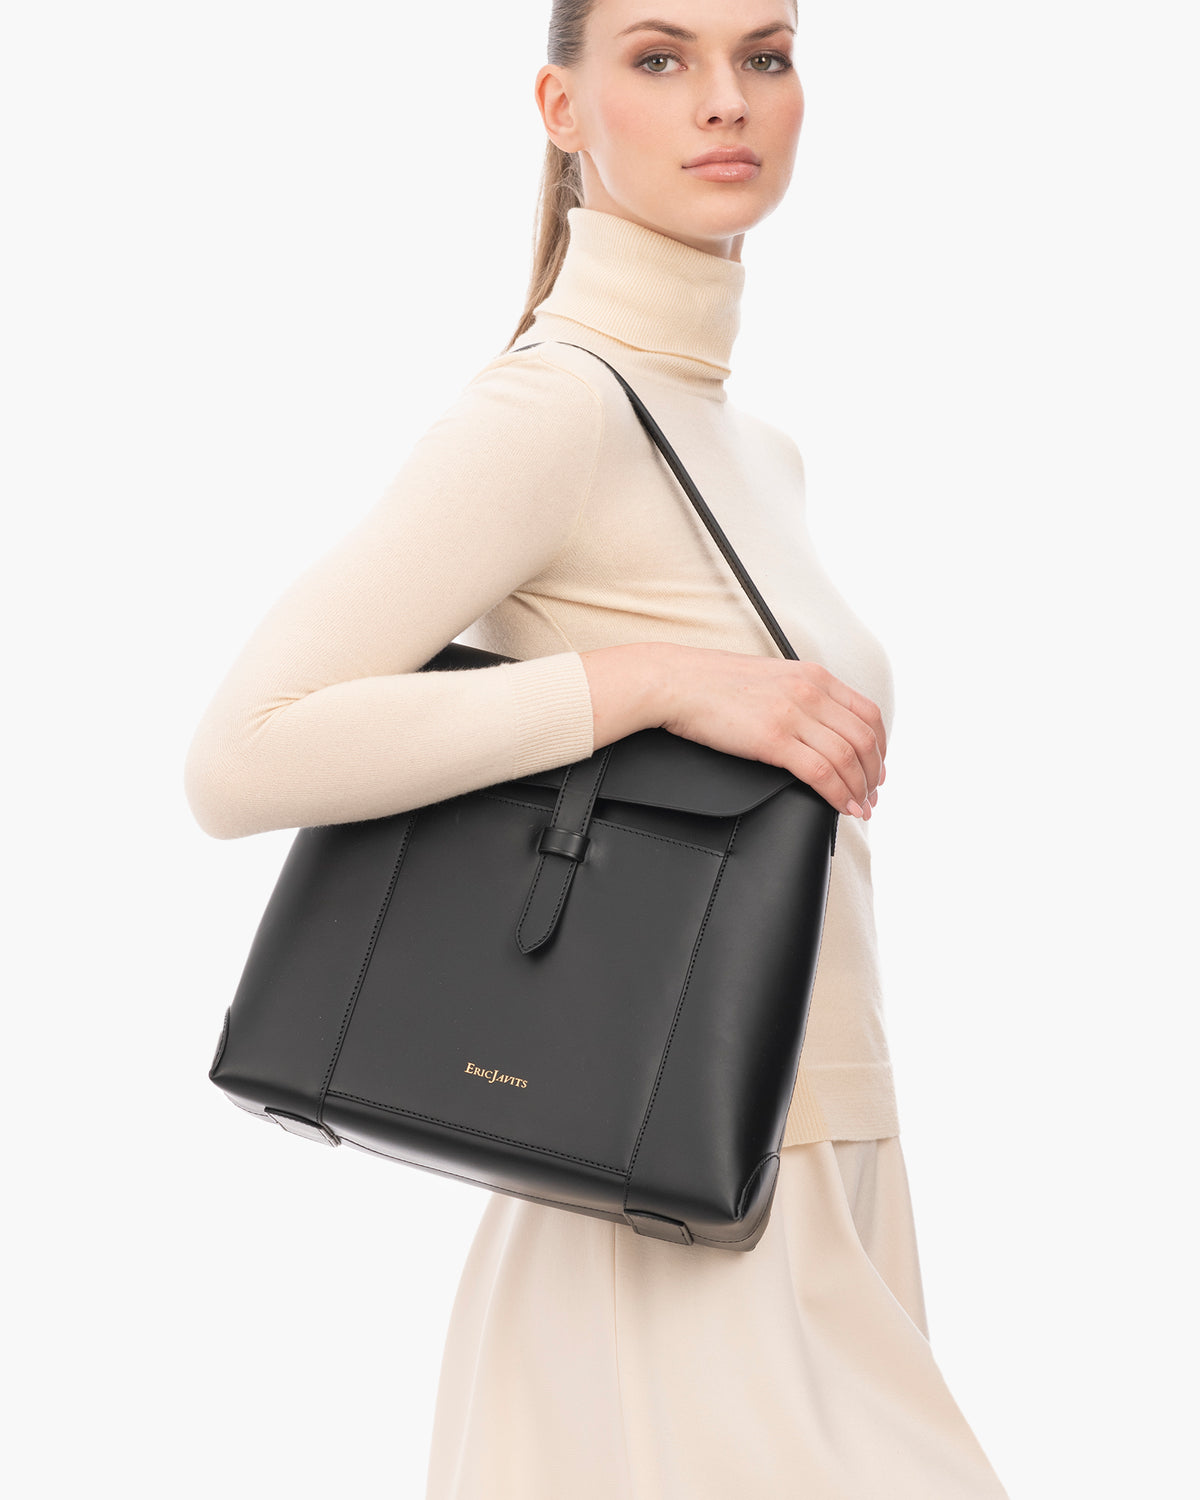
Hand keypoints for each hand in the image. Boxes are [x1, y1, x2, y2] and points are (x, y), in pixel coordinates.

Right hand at [653, 645, 885, 818]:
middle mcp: (811, 692)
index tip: (875, 768)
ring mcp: (794, 715)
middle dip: (873, 774)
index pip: (867, 713)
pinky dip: (838, 794)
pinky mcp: (773, 739)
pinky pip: (821, 773)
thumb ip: (799, 695)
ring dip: (859, 789)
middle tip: (871, 795)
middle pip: (864, 739)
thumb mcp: (770, 678)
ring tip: (859, 807)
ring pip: (848, 758)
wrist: (676, 681)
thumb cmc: (712, 682)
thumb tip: (814, 724)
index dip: (880, 747)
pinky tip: (841, 806)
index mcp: (813, 676)